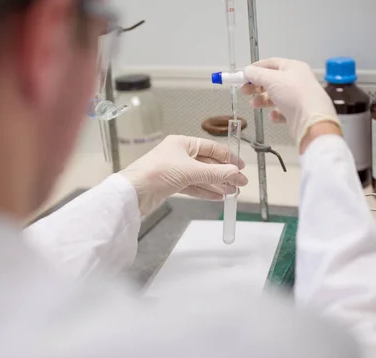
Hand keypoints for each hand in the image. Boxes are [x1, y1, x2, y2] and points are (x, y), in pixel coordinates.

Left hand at [118, 135, 247, 215]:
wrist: (134, 192)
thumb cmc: (158, 173)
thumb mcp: (191, 171)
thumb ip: (216, 173)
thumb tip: (237, 174)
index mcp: (182, 143)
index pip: (211, 148)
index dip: (227, 158)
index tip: (241, 168)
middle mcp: (178, 154)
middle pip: (207, 164)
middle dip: (223, 174)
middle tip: (239, 184)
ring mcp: (174, 170)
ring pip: (200, 177)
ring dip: (216, 184)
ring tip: (232, 193)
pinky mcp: (170, 184)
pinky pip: (192, 186)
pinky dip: (205, 191)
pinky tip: (218, 197)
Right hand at [243, 58, 340, 144]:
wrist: (311, 119)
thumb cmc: (293, 94)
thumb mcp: (271, 80)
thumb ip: (256, 74)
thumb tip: (246, 71)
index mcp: (293, 67)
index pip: (271, 63)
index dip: (256, 68)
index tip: (243, 75)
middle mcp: (296, 80)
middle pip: (271, 81)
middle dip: (256, 86)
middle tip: (244, 91)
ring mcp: (297, 97)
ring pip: (275, 96)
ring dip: (262, 100)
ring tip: (254, 105)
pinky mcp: (297, 112)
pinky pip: (282, 111)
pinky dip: (275, 113)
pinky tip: (273, 116)